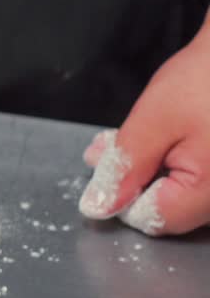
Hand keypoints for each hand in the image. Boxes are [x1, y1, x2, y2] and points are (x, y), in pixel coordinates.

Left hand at [78, 16, 209, 235]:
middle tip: (109, 144)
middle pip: (173, 208)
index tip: (110, 163)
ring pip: (186, 193)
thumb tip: (98, 208)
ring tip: (136, 135)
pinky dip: (179, 161)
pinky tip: (166, 136)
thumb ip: (124, 170)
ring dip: (155, 168)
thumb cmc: (206, 78)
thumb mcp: (153, 122)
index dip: (123, 195)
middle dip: (135, 178)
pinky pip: (203, 179)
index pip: (154, 219)